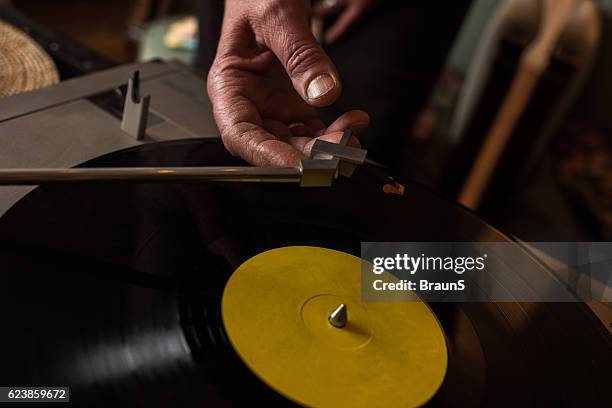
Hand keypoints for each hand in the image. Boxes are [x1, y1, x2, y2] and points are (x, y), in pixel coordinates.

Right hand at [207, 0, 368, 166]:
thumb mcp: (278, 16)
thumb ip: (301, 54)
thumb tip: (323, 93)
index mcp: (228, 86)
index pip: (240, 134)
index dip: (267, 156)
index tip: (298, 165)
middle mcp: (248, 103)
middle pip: (273, 143)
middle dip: (308, 152)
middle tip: (341, 147)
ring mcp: (272, 105)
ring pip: (297, 141)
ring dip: (326, 144)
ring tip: (354, 129)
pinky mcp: (293, 103)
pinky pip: (313, 127)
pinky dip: (334, 129)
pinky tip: (354, 120)